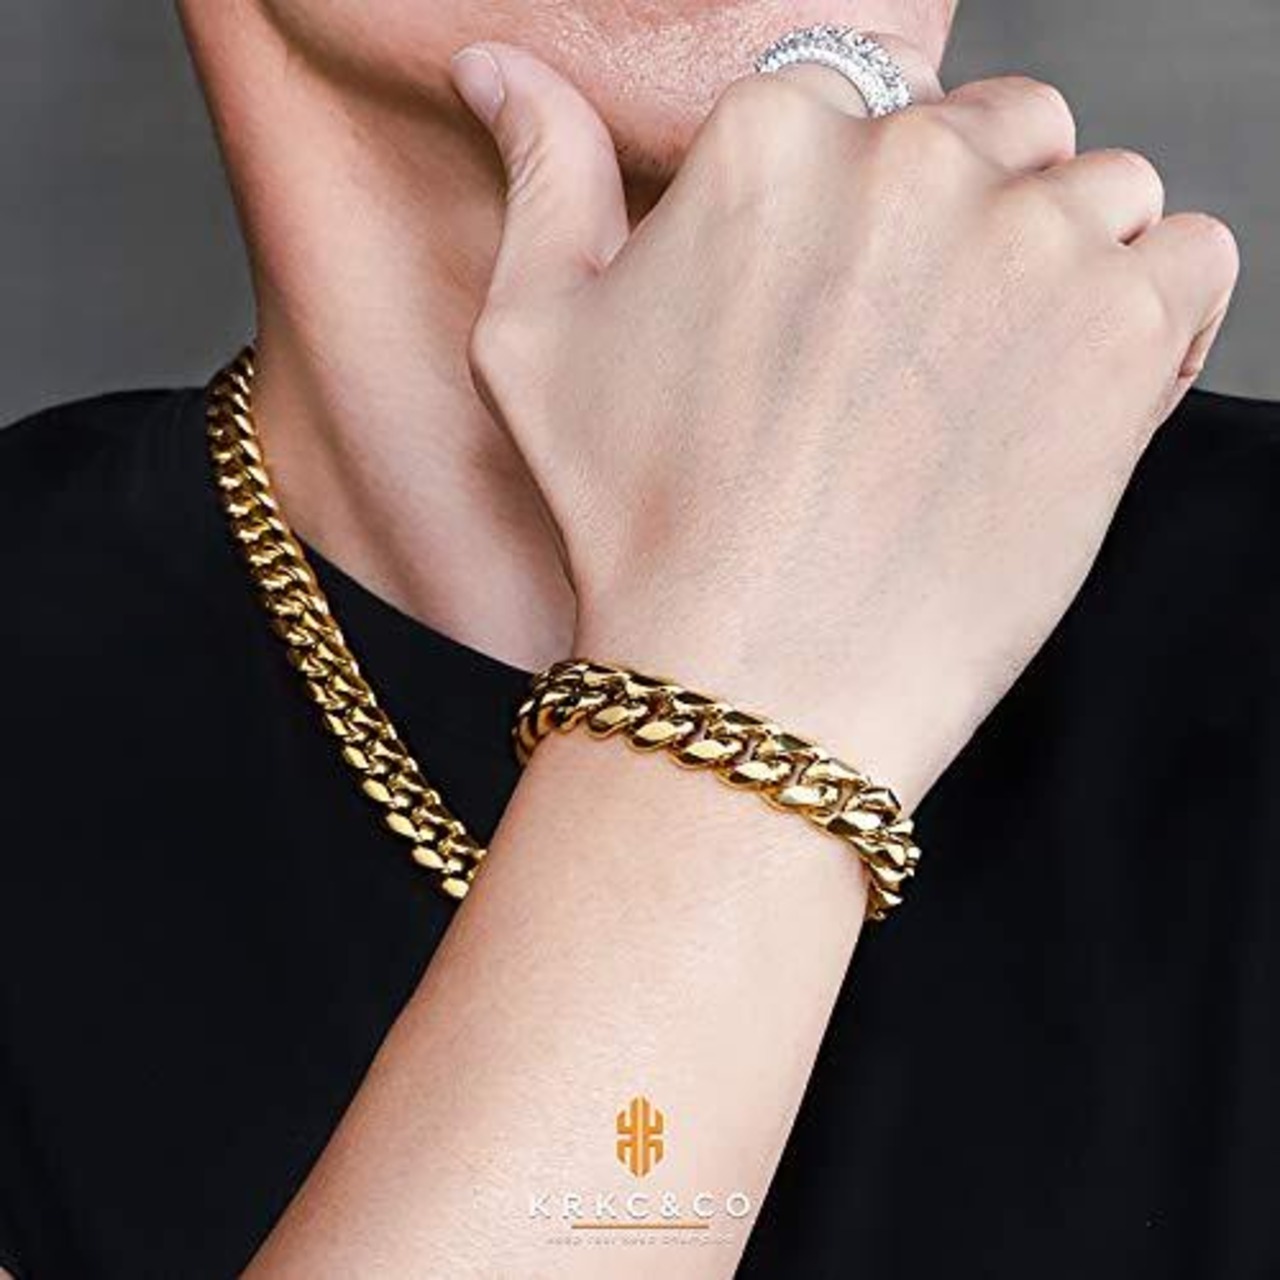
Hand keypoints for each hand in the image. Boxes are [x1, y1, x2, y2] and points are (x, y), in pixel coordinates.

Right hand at [450, 40, 1237, 810]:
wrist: (753, 682)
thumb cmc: (634, 523)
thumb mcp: (533, 337)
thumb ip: (543, 173)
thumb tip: (500, 65)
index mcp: (772, 138)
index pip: (864, 103)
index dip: (862, 210)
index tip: (846, 307)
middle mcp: (908, 159)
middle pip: (991, 130)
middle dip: (964, 220)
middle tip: (909, 359)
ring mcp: (1028, 237)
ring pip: (1095, 188)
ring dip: (1059, 267)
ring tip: (979, 395)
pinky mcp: (1124, 326)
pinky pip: (1189, 254)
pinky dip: (1153, 315)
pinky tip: (1064, 400)